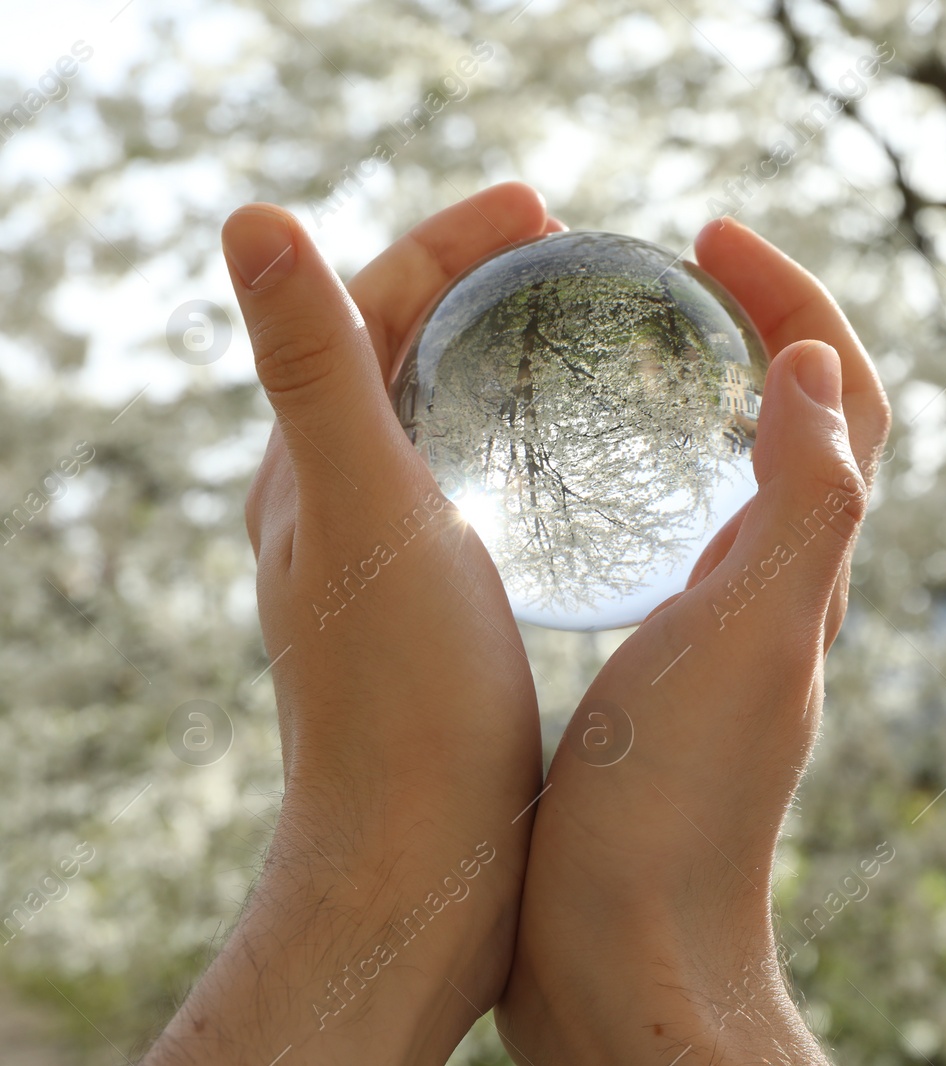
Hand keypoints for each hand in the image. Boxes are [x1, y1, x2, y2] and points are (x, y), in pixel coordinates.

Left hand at [147, 184, 559, 1065]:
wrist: (419, 854)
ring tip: (571, 331)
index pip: (367, 308)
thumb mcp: (365, 507)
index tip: (545, 208)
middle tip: (566, 250)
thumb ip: (315, 364)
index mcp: (310, 466)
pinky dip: (517, 437)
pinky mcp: (433, 605)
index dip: (449, 241)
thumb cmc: (403, 690)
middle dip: (473, 284)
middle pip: (398, 351)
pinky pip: (473, 483)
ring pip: (438, 419)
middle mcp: (332, 502)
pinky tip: (572, 461)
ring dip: (494, 356)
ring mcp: (382, 555)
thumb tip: (251, 219)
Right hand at [496, 217, 891, 1065]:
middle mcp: (781, 594)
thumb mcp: (749, 633)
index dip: (795, 299)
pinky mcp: (666, 675)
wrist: (626, 954)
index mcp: (805, 571)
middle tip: (677, 268)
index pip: (841, 400)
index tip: (712, 235)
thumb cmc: (679, 804)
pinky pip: (680, 543)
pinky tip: (585, 481)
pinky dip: (656, 480)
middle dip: (759, 327)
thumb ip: (800, 502)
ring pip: (740, 482)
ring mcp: (726, 634)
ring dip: (710, 398)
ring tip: (635, 347)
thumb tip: (814, 362)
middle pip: (804, 427)